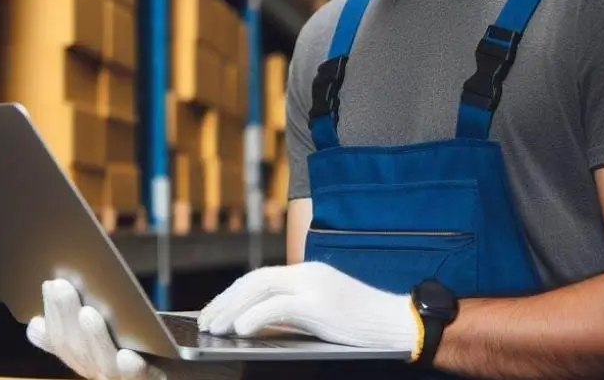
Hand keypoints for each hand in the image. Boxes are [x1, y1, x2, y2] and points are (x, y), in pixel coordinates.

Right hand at [26, 279, 163, 379]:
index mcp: (83, 358)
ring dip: (94, 338)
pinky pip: (138, 376)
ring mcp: (120, 378)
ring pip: (103, 362)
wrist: (170, 368)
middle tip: (60, 286)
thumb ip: (76, 326)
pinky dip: (130, 368)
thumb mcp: (102, 335)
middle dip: (65, 315)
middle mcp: (96, 370)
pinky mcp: (148, 379)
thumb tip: (38, 318)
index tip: (49, 284)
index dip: (52, 314)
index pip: (59, 339)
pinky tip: (127, 356)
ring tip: (87, 313)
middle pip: (77, 347)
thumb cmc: (136, 348)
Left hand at [197, 262, 422, 358]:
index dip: (233, 293)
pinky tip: (239, 331)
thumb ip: (294, 311)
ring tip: (214, 328)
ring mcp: (313, 285)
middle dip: (225, 300)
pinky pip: (277, 307)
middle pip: (254, 280)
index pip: (260, 277)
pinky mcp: (319, 303)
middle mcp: (307, 273)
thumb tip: (258, 323)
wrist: (398, 324)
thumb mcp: (323, 313)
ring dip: (231, 309)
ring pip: (259, 289)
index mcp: (308, 272)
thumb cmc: (363, 324)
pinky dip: (253, 317)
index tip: (215, 309)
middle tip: (205, 320)